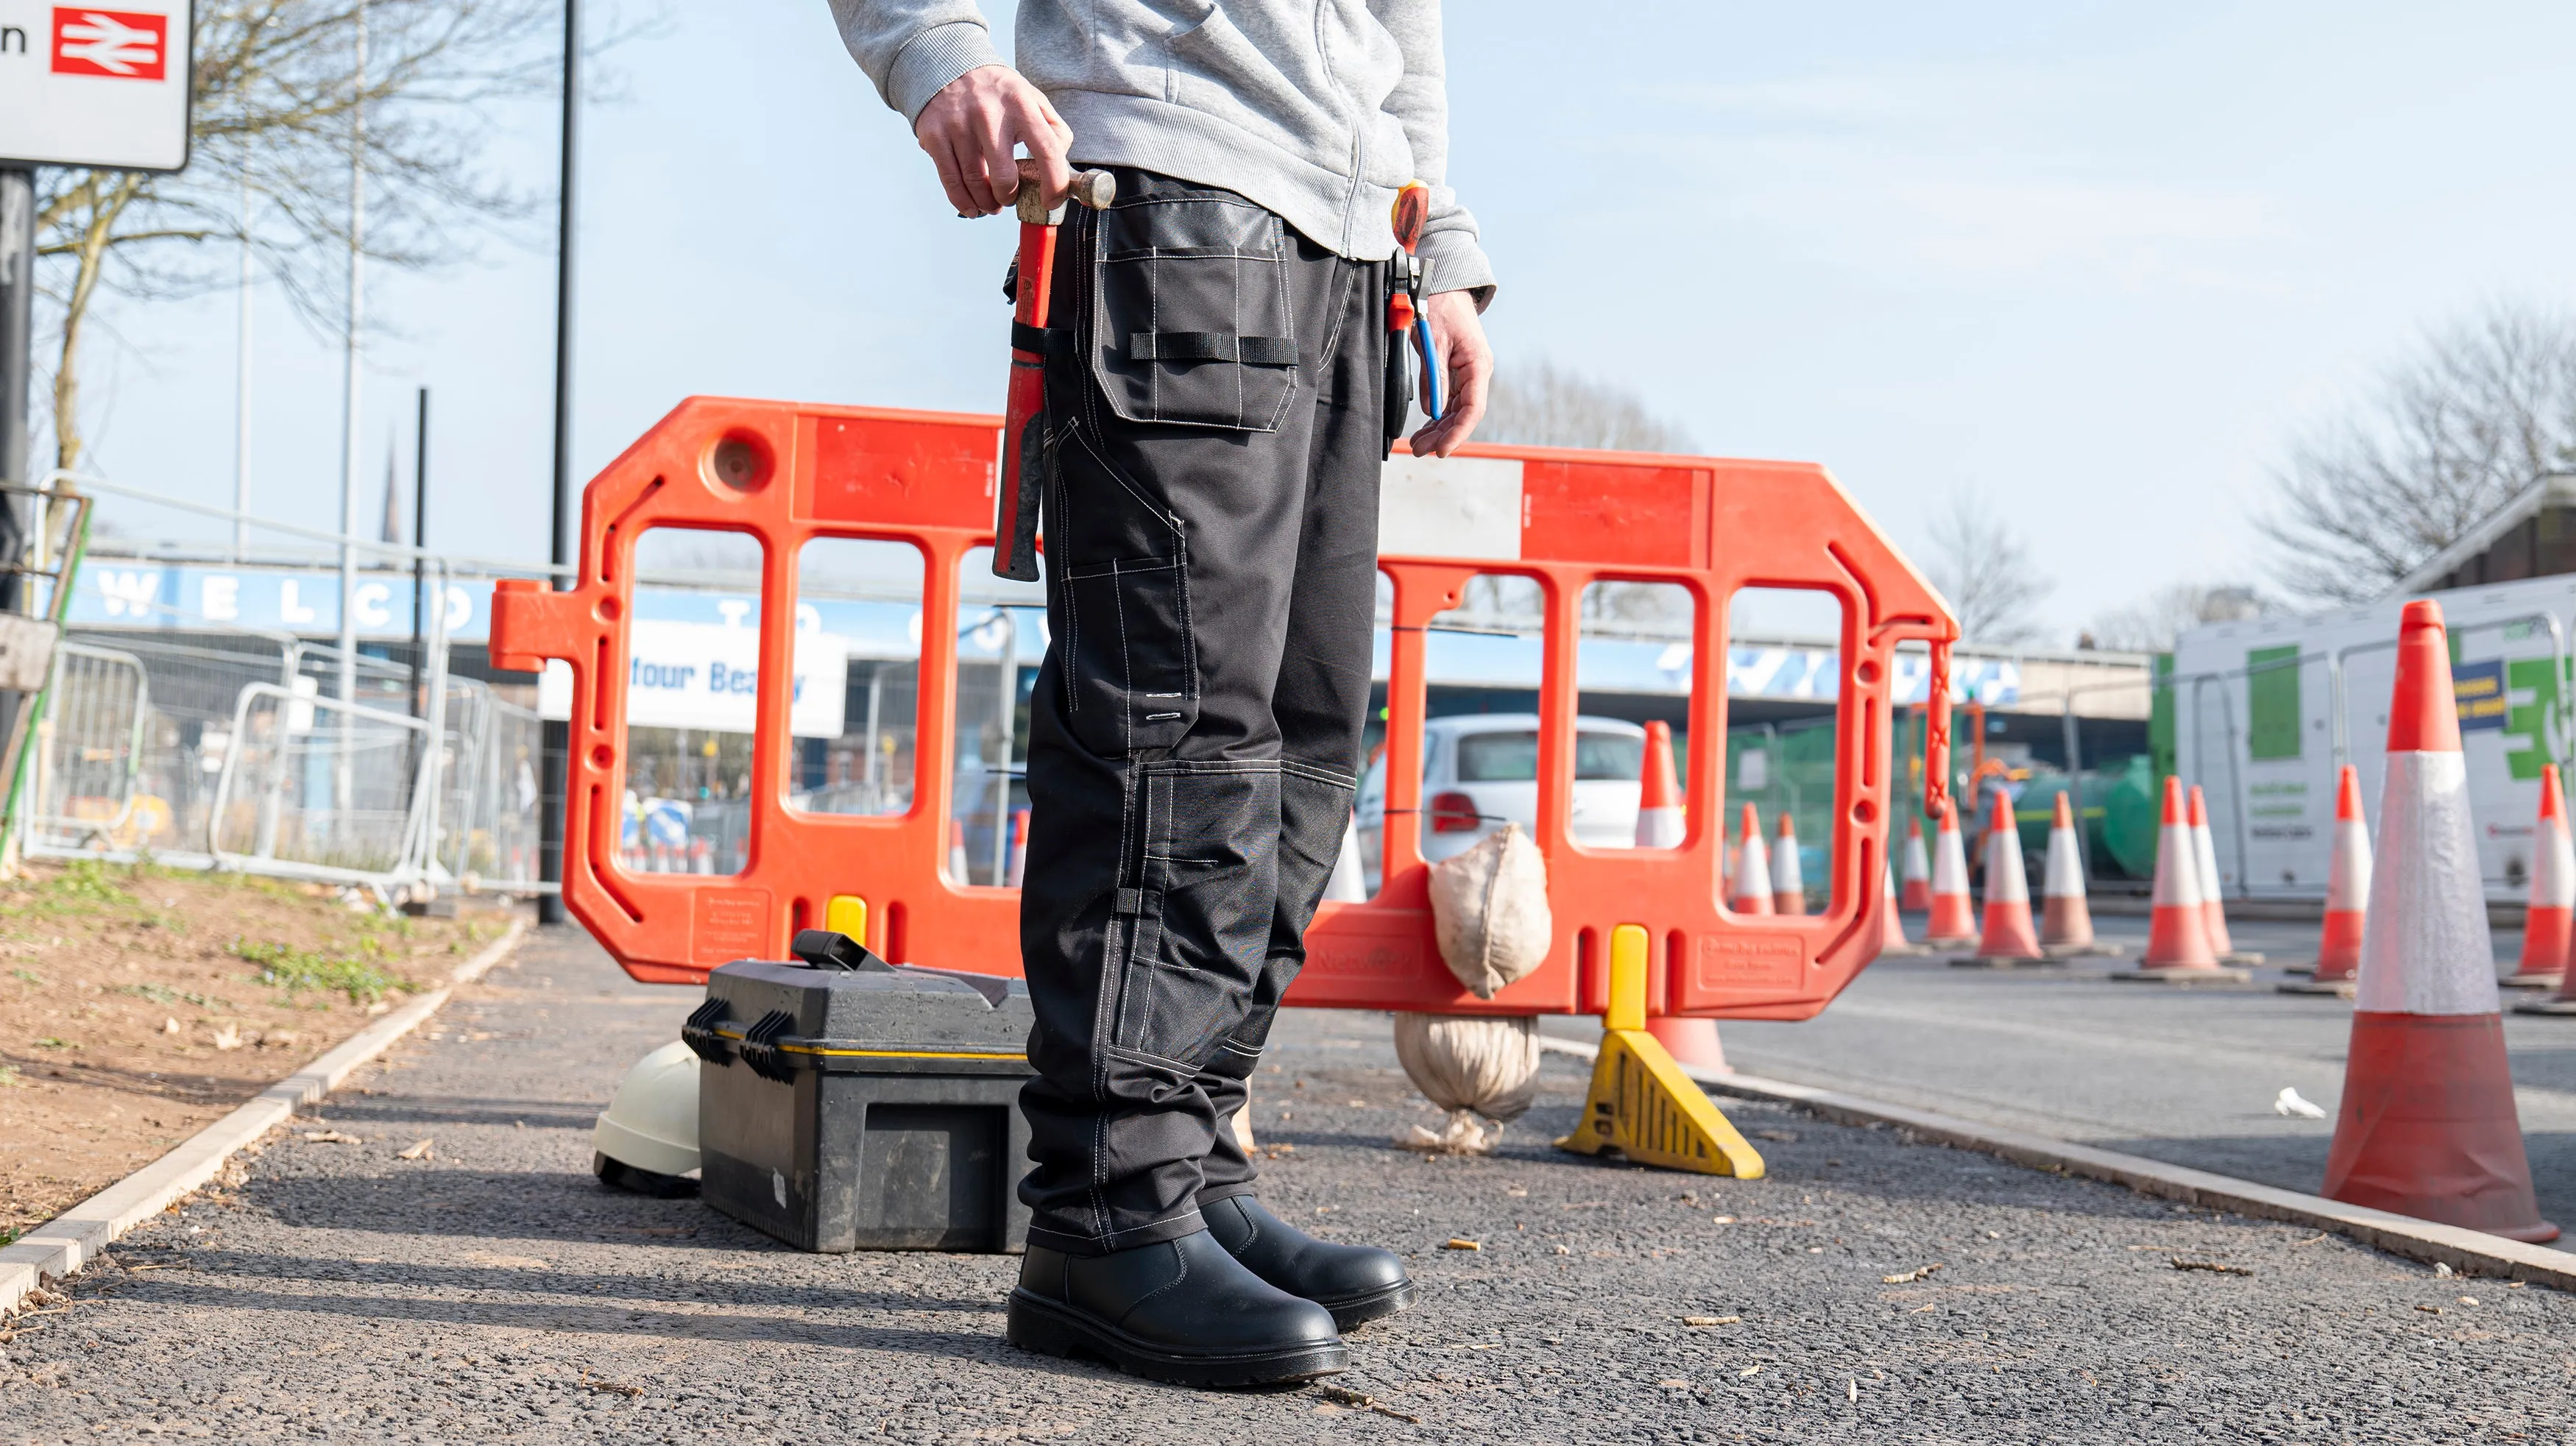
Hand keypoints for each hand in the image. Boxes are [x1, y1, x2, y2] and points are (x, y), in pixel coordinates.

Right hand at [913, 65, 1071, 216]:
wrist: (948, 65)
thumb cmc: (997, 91)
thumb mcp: (1030, 96)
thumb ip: (1053, 127)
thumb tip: (1061, 163)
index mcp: (1020, 105)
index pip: (1047, 151)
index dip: (1054, 184)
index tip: (1051, 201)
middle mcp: (989, 114)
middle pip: (1005, 177)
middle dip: (1009, 197)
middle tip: (1009, 198)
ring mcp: (959, 125)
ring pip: (976, 184)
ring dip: (987, 203)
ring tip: (991, 204)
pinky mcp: (935, 135)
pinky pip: (950, 181)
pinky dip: (963, 202)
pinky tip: (972, 207)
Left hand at [1409, 290, 1491, 456]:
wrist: (1445, 288)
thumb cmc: (1440, 308)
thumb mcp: (1433, 341)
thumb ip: (1434, 376)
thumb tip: (1432, 411)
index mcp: (1478, 365)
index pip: (1472, 410)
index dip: (1457, 433)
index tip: (1441, 450)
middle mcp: (1477, 373)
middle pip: (1463, 415)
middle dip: (1442, 436)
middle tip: (1418, 450)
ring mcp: (1468, 375)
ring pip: (1456, 411)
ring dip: (1438, 430)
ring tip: (1417, 444)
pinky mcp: (1457, 373)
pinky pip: (1450, 401)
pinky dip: (1437, 416)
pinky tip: (1424, 429)